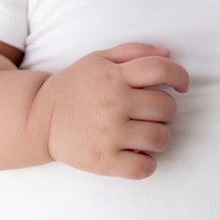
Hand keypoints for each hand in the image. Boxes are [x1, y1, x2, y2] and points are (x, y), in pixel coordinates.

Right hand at [35, 43, 188, 178]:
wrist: (38, 118)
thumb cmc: (75, 86)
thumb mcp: (99, 59)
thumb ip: (134, 51)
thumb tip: (168, 51)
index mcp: (114, 76)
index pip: (161, 69)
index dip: (180, 76)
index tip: (181, 86)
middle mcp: (113, 103)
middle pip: (166, 107)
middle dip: (166, 110)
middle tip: (152, 113)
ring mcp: (109, 134)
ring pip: (161, 138)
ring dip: (161, 136)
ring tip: (146, 134)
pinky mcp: (103, 161)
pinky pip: (143, 167)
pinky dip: (148, 164)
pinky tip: (138, 155)